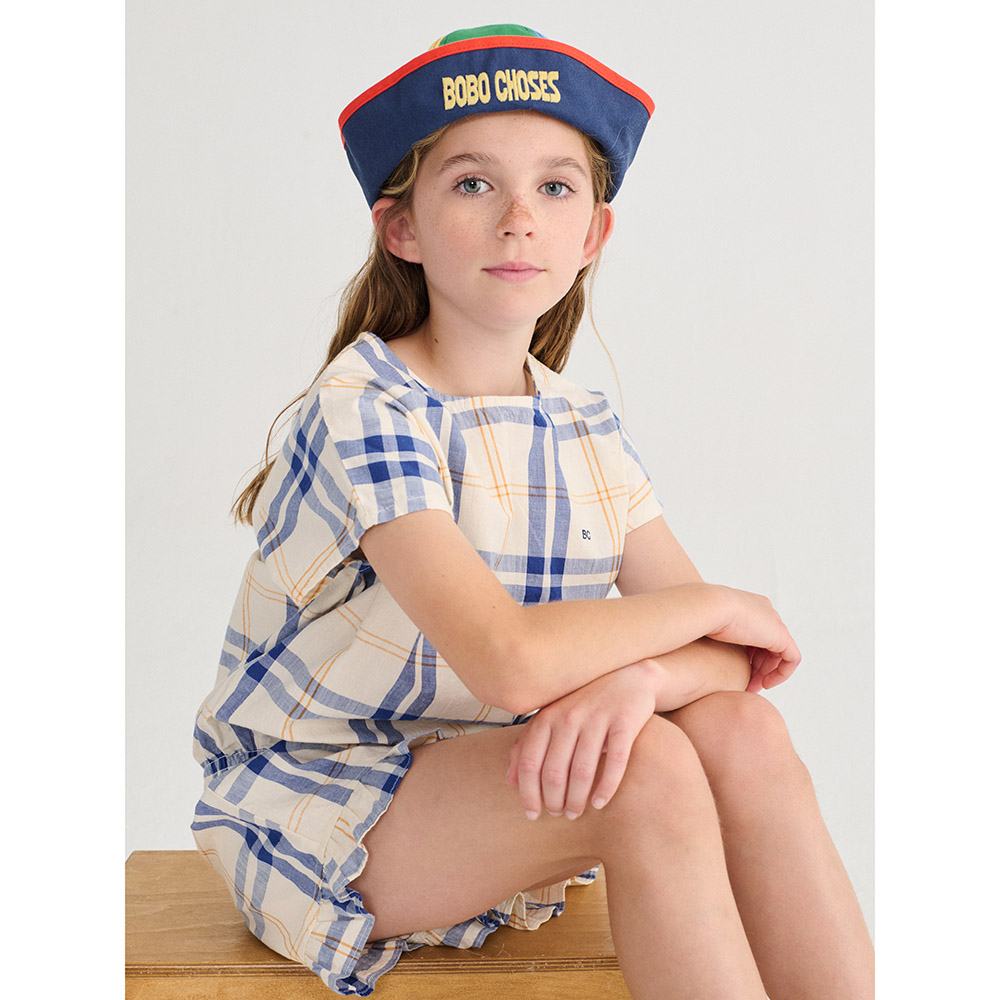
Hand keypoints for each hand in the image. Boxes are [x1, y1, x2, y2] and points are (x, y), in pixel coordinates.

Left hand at [506, 662, 656, 820]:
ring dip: (577, 799)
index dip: (528, 794)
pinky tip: (600, 802)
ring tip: (576, 813)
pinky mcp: (624, 722)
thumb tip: (509, 782)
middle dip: (553, 801)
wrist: (627, 676)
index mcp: (547, 717)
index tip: (532, 815)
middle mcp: (568, 717)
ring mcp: (596, 719)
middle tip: (559, 814)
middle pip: (553, 772)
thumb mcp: (551, 718)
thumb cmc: (584, 703)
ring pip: (582, 771)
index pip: (529, 763)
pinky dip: (606, 787)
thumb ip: (527, 745)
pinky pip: (615, 762)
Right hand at [706, 586, 800, 688]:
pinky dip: (781, 673)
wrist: (709, 607)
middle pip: (768, 645)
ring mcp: (774, 622)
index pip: (756, 633)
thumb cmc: (700, 617)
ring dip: (767, 673)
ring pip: (779, 653)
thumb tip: (707, 650)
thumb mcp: (707, 626)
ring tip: (753, 687)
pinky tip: (765, 684)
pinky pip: (791, 658)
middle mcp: (764, 611)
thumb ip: (713, 636)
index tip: (736, 671)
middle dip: (759, 667)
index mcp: (748, 605)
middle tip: (747, 685)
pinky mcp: (780, 636)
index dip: (749, 656)